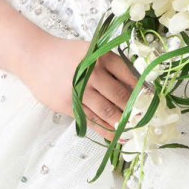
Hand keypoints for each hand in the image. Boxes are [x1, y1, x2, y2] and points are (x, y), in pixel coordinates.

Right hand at [17, 33, 137, 140]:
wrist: (35, 57)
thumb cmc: (68, 55)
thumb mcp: (92, 52)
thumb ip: (112, 66)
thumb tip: (137, 88)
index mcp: (101, 58)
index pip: (129, 76)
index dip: (143, 91)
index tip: (154, 101)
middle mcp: (92, 74)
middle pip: (121, 96)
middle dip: (137, 110)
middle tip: (149, 120)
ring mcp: (80, 91)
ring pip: (108, 112)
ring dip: (124, 123)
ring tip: (137, 131)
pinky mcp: (69, 106)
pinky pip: (92, 121)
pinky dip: (107, 131)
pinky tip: (118, 136)